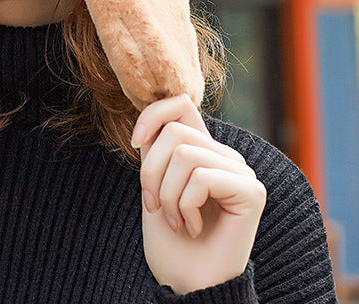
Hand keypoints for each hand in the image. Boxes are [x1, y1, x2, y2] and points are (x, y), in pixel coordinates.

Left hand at [132, 95, 266, 294]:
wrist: (185, 282)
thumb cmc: (169, 238)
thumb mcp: (154, 181)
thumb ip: (157, 147)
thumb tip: (150, 113)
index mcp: (203, 149)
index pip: (180, 103)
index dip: (152, 114)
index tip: (134, 142)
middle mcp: (225, 156)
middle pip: (175, 132)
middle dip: (151, 171)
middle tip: (155, 206)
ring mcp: (241, 172)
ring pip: (185, 154)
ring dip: (167, 195)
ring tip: (176, 220)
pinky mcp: (251, 192)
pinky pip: (202, 177)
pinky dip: (185, 205)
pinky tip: (193, 227)